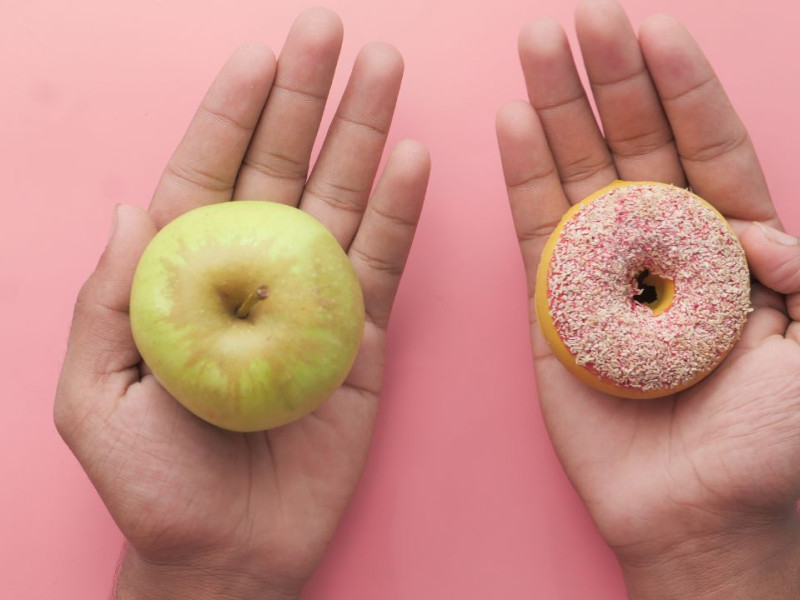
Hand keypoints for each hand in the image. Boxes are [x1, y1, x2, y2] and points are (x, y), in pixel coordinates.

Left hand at [54, 8, 429, 599]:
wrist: (227, 554)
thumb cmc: (154, 482)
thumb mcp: (95, 396)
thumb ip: (109, 299)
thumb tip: (133, 206)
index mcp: (185, 279)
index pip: (208, 174)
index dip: (233, 113)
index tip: (263, 54)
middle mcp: (253, 275)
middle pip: (283, 169)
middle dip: (308, 98)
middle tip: (335, 31)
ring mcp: (312, 301)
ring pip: (342, 202)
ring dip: (364, 135)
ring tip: (386, 70)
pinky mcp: (361, 338)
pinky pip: (383, 264)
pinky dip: (400, 213)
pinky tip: (413, 159)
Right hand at [497, 1, 799, 597]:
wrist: (696, 514)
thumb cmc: (767, 443)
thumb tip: (758, 225)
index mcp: (731, 246)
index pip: (705, 146)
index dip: (682, 89)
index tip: (654, 30)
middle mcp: (664, 245)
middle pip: (635, 145)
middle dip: (609, 79)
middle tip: (580, 20)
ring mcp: (603, 270)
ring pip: (577, 173)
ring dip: (556, 110)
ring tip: (536, 47)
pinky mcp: (553, 305)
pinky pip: (535, 230)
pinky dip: (522, 177)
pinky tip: (511, 124)